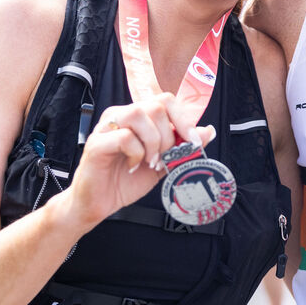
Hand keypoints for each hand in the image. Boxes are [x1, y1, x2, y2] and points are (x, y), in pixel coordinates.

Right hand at [62, 93, 216, 230]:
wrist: (99, 204)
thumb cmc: (125, 181)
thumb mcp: (163, 163)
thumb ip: (182, 147)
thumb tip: (208, 131)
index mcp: (137, 117)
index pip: (165, 100)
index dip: (184, 119)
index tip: (193, 142)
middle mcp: (121, 115)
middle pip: (155, 105)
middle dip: (168, 135)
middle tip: (163, 158)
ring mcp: (107, 127)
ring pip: (139, 114)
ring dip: (153, 142)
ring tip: (150, 161)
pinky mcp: (97, 143)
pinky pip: (124, 137)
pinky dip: (136, 153)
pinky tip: (133, 166)